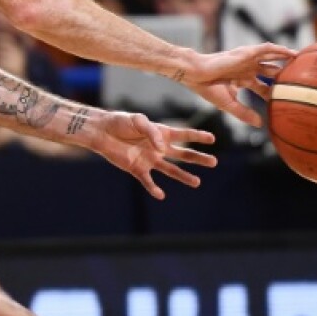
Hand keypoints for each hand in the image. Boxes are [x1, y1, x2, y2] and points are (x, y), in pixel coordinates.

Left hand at [90, 112, 215, 198]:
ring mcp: (149, 159)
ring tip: (197, 182)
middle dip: (198, 158)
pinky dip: (154, 188)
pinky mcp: (137, 168)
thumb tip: (162, 148)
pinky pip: (148, 181)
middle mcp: (158, 147)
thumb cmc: (120, 122)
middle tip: (214, 162)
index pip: (183, 134)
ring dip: (183, 176)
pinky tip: (161, 195)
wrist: (102, 132)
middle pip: (182, 154)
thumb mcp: (138, 120)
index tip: (213, 139)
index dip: (197, 136)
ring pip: (170, 170)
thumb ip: (152, 133)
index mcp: (160, 132)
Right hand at [180, 44, 295, 126]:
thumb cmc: (207, 88)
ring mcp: (247, 60)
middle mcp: (246, 69)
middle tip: (299, 80)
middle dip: (283, 75)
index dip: (273, 93)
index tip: (286, 100)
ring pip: (271, 57)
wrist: (195, 74)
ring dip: (285, 58)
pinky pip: (267, 49)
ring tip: (301, 60)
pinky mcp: (246, 53)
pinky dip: (280, 50)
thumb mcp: (229, 104)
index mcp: (241, 80)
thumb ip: (244, 113)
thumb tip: (260, 124)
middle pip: (270, 72)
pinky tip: (291, 53)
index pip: (262, 87)